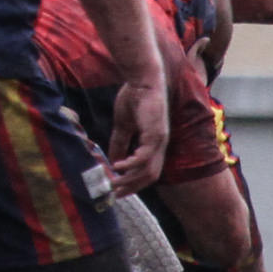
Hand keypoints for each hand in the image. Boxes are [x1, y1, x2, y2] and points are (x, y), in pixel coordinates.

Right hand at [106, 78, 169, 197]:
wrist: (141, 79)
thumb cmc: (133, 98)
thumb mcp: (123, 125)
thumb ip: (119, 142)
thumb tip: (112, 159)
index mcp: (154, 143)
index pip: (148, 170)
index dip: (134, 182)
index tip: (117, 189)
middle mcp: (160, 145)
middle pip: (150, 176)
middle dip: (132, 186)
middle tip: (114, 192)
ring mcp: (160, 140)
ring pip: (148, 169)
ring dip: (130, 179)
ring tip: (113, 181)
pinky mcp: (155, 133)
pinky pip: (145, 156)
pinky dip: (131, 164)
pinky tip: (118, 166)